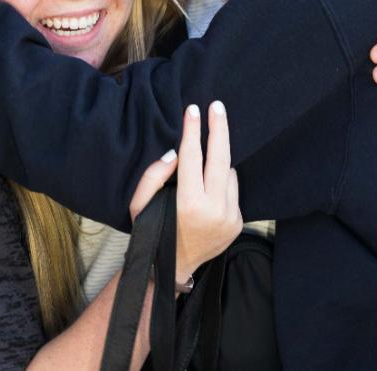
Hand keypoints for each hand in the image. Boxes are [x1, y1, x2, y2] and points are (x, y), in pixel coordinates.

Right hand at [130, 101, 241, 283]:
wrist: (173, 269)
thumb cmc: (152, 233)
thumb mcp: (139, 205)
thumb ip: (154, 175)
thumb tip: (175, 152)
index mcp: (189, 204)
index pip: (193, 157)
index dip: (192, 130)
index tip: (193, 109)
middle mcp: (214, 210)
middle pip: (221, 157)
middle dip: (219, 128)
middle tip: (217, 106)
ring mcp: (230, 217)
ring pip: (228, 173)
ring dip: (217, 162)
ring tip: (204, 160)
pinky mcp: (237, 222)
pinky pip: (232, 190)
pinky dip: (222, 181)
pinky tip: (209, 184)